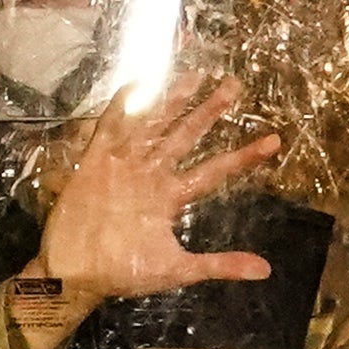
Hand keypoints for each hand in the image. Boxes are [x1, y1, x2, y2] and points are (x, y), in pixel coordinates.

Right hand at [36, 77, 283, 298]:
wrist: (75, 273)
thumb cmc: (123, 272)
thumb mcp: (176, 270)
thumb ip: (219, 265)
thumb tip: (265, 270)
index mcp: (170, 197)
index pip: (214, 170)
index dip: (242, 157)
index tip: (273, 141)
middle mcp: (151, 174)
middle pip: (186, 135)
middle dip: (209, 111)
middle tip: (234, 85)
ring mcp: (125, 165)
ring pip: (154, 125)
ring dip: (172, 101)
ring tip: (196, 75)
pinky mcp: (96, 162)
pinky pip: (110, 128)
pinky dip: (121, 108)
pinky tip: (135, 84)